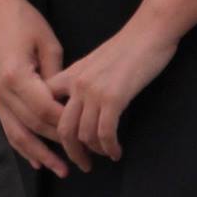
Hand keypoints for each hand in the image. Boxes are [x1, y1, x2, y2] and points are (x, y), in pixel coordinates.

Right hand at [0, 0, 70, 176]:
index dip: (69, 125)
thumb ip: (58, 78)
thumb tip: (69, 104)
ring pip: (17, 133)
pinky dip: (21, 146)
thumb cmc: (26, 22)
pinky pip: (7, 127)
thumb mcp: (49, 44)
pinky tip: (35, 161)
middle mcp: (2, 89)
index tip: (90, 136)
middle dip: (60, 144)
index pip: (46, 110)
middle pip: (34, 125)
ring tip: (60, 170)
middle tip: (84, 160)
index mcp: (17, 75)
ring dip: (39, 154)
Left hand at [51, 19, 177, 168]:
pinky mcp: (114, 97)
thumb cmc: (127, 48)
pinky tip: (117, 152)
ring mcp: (93, 91)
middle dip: (72, 152)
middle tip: (82, 164)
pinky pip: (105, 133)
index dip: (52, 131)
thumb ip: (81, 82)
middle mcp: (76, 84)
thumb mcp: (94, 63)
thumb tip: (76, 107)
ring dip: (95, 152)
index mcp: (69, 75)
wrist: (149, 32)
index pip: (47, 108)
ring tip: (106, 156)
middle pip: (63, 129)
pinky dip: (110, 147)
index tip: (64, 144)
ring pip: (84, 134)